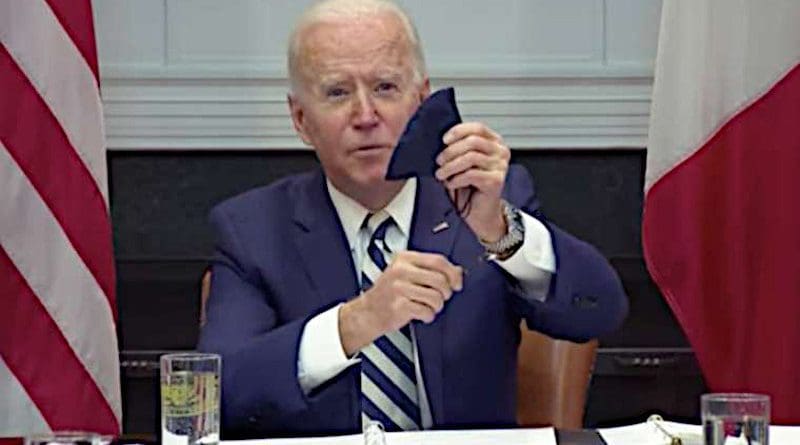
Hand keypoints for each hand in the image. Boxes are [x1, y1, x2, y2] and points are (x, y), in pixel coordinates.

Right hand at [339, 251, 462, 354]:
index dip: (453, 274)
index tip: (457, 284)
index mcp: (405, 258)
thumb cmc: (389, 293)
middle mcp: (401, 270)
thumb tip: (458, 271)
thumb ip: (432, 270)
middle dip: (446, 293)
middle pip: (440, 280)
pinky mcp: (398, 306)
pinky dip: (428, 316)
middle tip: (440, 297)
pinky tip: (421, 314)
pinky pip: (426, 311)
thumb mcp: (408, 274)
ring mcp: (398, 288)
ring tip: (428, 306)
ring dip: (437, 306)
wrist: (368, 312)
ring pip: (436, 297)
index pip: (439, 261)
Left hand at [434, 122, 509, 242]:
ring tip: (441, 174)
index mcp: (494, 143)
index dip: (458, 131)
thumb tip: (442, 141)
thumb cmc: (469, 188)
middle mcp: (500, 152)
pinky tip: (451, 183)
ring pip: (471, 157)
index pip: (478, 128)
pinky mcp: (496, 181)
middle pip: (473, 141)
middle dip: (451, 151)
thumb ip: (457, 149)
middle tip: (439, 161)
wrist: (480, 213)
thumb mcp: (461, 163)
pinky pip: (471, 174)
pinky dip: (456, 179)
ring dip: (451, 166)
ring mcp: (501, 166)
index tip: (444, 140)